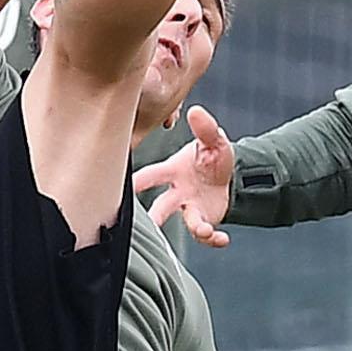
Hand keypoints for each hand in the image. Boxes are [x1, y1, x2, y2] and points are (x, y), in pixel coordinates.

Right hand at [136, 106, 234, 245]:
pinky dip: (213, 238)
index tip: (121, 189)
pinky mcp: (204, 219)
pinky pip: (205, 234)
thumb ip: (205, 128)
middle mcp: (178, 192)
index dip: (135, 182)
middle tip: (148, 226)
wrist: (230, 173)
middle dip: (153, 217)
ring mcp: (190, 207)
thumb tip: (196, 111)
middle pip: (160, 207)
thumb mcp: (213, 139)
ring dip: (194, 227)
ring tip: (204, 229)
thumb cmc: (211, 155)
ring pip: (186, 222)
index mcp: (174, 170)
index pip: (151, 176)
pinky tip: (222, 239)